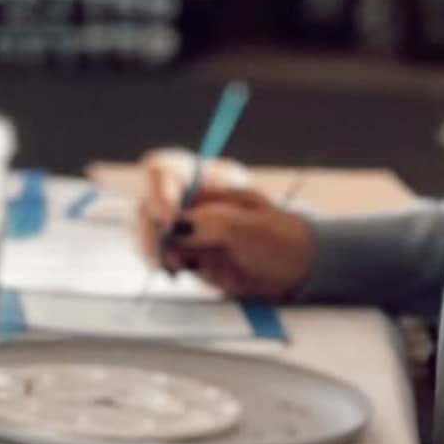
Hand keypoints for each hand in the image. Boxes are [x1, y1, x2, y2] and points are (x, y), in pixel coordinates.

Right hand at [130, 154, 316, 298]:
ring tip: (178, 266)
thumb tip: (177, 227)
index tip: (168, 220)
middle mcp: (189, 199)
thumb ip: (215, 223)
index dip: (158, 191)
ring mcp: (184, 226)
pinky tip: (178, 271)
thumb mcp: (253, 227)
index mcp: (207, 178)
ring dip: (155, 250)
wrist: (295, 272)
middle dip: (151, 228)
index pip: (164, 170)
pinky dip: (163, 264)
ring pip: (147, 231)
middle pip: (147, 202)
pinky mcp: (183, 252)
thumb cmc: (281, 239)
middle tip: (165, 254)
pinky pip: (159, 256)